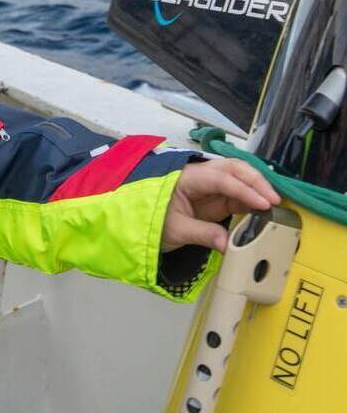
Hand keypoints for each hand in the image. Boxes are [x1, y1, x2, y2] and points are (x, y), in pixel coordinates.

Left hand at [161, 158, 280, 252]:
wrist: (139, 225)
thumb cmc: (151, 221)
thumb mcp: (174, 230)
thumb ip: (202, 234)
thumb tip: (228, 244)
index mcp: (187, 178)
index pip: (220, 178)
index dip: (243, 190)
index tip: (263, 204)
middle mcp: (200, 176)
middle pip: (233, 168)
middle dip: (256, 181)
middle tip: (274, 200)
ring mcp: (209, 186)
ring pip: (238, 178)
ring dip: (257, 188)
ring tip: (274, 204)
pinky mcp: (216, 198)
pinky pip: (238, 194)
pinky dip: (253, 199)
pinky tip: (264, 210)